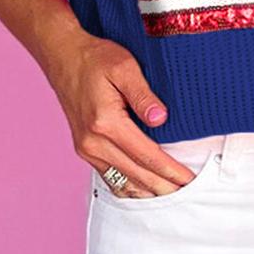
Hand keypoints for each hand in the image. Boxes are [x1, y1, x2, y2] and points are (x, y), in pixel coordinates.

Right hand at [46, 31, 194, 196]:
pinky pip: (110, 178)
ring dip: (148, 193)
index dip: (171, 171)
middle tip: (189, 195)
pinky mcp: (84, 150)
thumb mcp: (124, 67)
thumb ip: (143, 95)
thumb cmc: (94, 58)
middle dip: (165, 188)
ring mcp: (86, 149)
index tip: (190, 180)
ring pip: (123, 183)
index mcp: (105, 123)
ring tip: (172, 196)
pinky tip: (146, 191)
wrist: (63, 56)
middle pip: (137, 176)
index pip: (147, 156)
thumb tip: (161, 118)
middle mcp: (93, 142)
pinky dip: (130, 188)